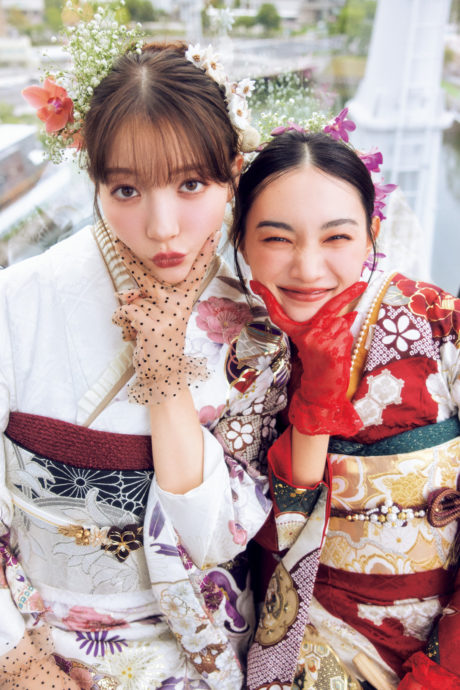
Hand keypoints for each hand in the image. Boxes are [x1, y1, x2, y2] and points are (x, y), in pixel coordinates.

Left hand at [112, 233, 217, 403]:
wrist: (162, 374)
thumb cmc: (159, 341)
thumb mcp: (155, 316)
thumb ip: (144, 300)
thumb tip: (124, 294)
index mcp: (184, 300)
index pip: (196, 272)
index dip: (205, 253)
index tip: (215, 232)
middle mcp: (179, 305)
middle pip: (152, 276)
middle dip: (130, 259)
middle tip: (116, 242)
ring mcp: (168, 316)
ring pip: (134, 296)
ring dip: (125, 303)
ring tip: (130, 315)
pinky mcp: (154, 327)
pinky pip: (126, 312)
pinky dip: (121, 322)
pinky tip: (131, 334)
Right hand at [250, 280, 366, 436]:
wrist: (321, 389)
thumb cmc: (321, 366)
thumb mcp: (320, 343)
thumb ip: (331, 327)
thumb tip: (352, 314)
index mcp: (298, 332)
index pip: (280, 313)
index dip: (266, 298)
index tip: (255, 284)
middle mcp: (305, 334)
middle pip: (330, 307)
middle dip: (348, 294)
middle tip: (362, 284)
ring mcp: (317, 339)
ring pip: (342, 321)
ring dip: (345, 331)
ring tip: (336, 348)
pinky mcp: (329, 347)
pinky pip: (347, 332)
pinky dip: (348, 339)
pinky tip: (339, 352)